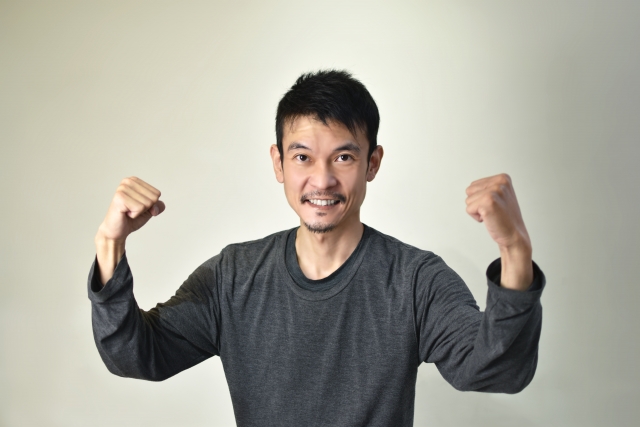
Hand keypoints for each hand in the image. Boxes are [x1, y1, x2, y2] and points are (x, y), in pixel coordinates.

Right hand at [97, 176, 164, 242]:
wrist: (117, 231)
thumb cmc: (131, 219)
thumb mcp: (149, 210)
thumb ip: (158, 206)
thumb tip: (157, 207)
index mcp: (134, 180)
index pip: (157, 193)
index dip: (150, 205)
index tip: (137, 207)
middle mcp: (128, 181)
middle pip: (154, 198)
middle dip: (145, 208)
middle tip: (131, 210)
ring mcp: (123, 188)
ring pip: (147, 203)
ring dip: (139, 212)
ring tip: (127, 211)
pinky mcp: (120, 198)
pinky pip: (140, 208)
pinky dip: (134, 214)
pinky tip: (125, 213)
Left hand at [465, 173, 532, 289]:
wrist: (514, 235)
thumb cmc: (505, 218)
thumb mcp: (500, 196)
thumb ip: (488, 188)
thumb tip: (470, 188)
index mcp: (503, 178)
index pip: (474, 185)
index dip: (480, 198)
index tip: (495, 205)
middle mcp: (500, 182)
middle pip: (469, 191)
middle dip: (477, 203)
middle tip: (493, 210)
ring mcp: (494, 191)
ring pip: (468, 200)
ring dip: (477, 210)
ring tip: (492, 214)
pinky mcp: (488, 202)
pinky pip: (469, 209)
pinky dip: (476, 217)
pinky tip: (490, 219)